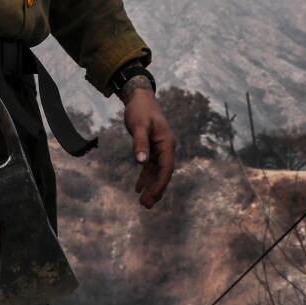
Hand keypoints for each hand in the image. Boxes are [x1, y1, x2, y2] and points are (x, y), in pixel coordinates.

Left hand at [123, 89, 174, 207]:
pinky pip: (150, 167)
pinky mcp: (151, 149)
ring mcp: (159, 149)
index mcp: (167, 143)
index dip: (160, 184)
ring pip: (156, 172)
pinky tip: (138, 188)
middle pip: (163, 174)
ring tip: (143, 202)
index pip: (166, 168)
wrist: (140, 98)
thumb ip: (140, 143)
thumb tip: (141, 162)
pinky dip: (144, 177)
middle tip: (146, 206)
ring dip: (150, 186)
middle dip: (155, 190)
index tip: (152, 196)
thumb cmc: (140, 110)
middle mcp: (166, 148)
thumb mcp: (138, 125)